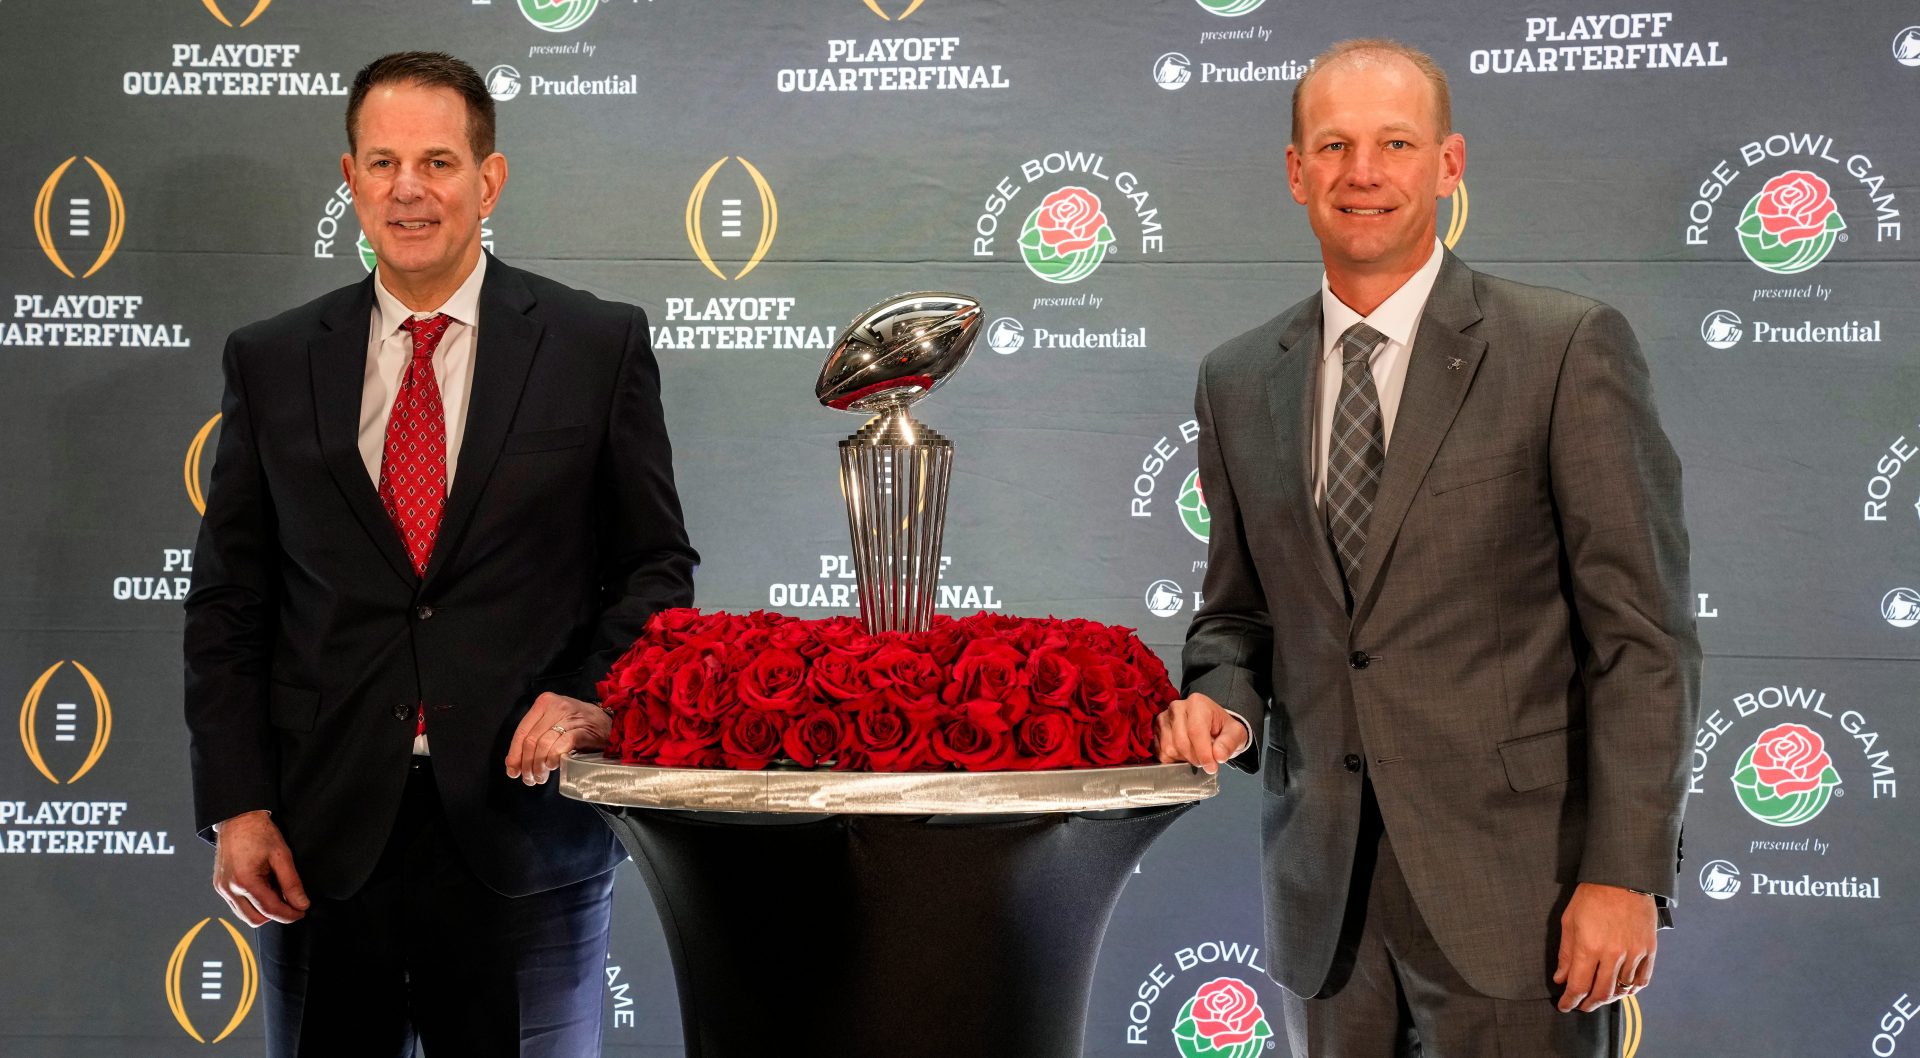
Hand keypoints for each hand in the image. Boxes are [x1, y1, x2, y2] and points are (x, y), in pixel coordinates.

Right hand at [211, 810, 308, 926]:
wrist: (238, 818)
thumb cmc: (259, 832)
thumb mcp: (282, 856)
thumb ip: (292, 883)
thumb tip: (301, 904)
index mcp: (244, 881)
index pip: (270, 910)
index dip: (289, 914)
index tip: (302, 911)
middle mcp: (229, 889)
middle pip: (255, 919)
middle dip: (276, 915)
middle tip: (292, 903)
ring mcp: (222, 889)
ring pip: (245, 915)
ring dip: (264, 910)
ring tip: (277, 891)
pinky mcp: (220, 886)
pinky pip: (237, 906)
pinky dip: (253, 903)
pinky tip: (264, 888)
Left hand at [505, 692, 611, 785]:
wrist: (609, 724)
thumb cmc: (578, 725)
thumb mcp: (554, 722)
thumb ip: (535, 736)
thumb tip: (513, 763)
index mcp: (544, 702)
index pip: (521, 731)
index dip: (514, 754)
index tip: (513, 771)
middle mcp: (556, 706)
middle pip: (531, 740)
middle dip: (526, 764)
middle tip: (529, 779)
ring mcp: (570, 717)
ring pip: (544, 744)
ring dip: (538, 766)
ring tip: (540, 778)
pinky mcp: (583, 729)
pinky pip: (562, 745)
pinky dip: (554, 758)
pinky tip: (553, 766)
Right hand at [1153, 692, 1249, 774]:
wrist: (1211, 725)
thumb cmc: (1222, 728)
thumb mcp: (1236, 733)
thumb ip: (1229, 743)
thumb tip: (1218, 756)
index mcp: (1197, 703)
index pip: (1196, 731)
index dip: (1203, 753)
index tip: (1211, 767)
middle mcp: (1177, 707)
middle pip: (1181, 742)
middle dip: (1195, 758)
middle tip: (1206, 762)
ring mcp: (1163, 718)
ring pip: (1169, 748)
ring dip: (1184, 759)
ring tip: (1196, 755)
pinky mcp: (1155, 730)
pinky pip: (1160, 753)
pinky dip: (1173, 760)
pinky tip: (1184, 755)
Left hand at [1552, 882, 1657, 1012]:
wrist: (1622, 877)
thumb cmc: (1592, 896)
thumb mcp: (1570, 922)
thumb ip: (1566, 954)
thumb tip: (1561, 979)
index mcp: (1589, 947)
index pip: (1579, 986)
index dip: (1570, 1000)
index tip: (1565, 1006)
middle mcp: (1613, 954)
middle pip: (1601, 993)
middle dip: (1588, 1004)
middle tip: (1581, 1006)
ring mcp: (1634, 953)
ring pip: (1622, 989)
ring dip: (1609, 998)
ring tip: (1599, 998)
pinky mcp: (1649, 949)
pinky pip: (1642, 979)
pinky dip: (1632, 990)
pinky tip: (1623, 991)